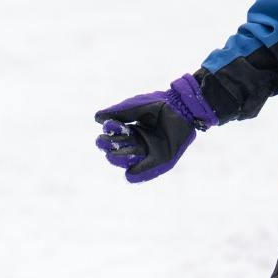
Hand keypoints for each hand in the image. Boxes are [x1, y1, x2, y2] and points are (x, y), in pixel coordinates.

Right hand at [94, 73, 218, 182]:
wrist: (180, 106)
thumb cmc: (158, 104)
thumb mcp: (134, 107)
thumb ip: (117, 112)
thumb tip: (97, 118)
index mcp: (133, 130)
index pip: (115, 136)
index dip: (110, 133)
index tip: (109, 126)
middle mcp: (139, 142)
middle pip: (119, 149)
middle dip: (109, 147)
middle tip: (104, 143)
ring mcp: (150, 151)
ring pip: (130, 160)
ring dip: (119, 159)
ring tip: (112, 155)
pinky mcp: (162, 159)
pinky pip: (147, 170)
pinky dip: (138, 173)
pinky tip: (129, 173)